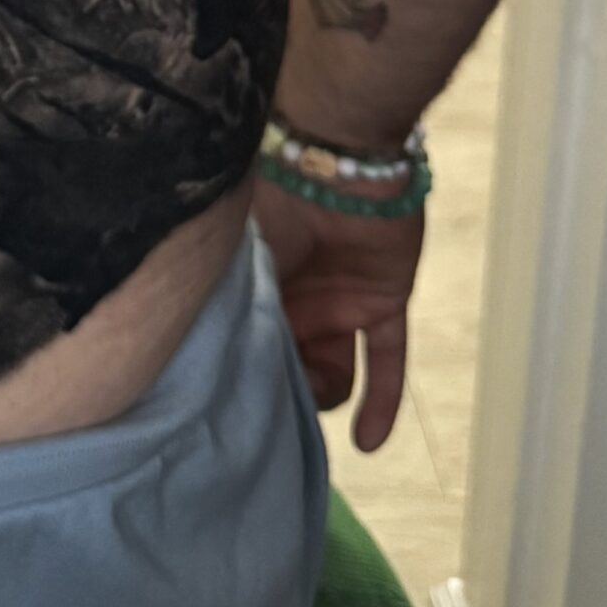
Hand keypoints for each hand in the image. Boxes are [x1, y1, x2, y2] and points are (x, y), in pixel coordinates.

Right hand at [252, 169, 423, 451]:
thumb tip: (221, 370)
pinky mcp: (381, 304)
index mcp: (254, 284)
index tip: (235, 406)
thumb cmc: (277, 203)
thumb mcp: (243, 259)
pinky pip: (385, 362)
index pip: (248, 344)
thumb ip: (239, 309)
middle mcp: (294, 300)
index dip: (244, 375)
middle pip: (289, 365)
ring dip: (326, 396)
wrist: (339, 162)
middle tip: (277, 413)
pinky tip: (369, 445)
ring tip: (317, 399)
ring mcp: (338, 304)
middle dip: (284, 391)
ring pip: (332, 373)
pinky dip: (382, 404)